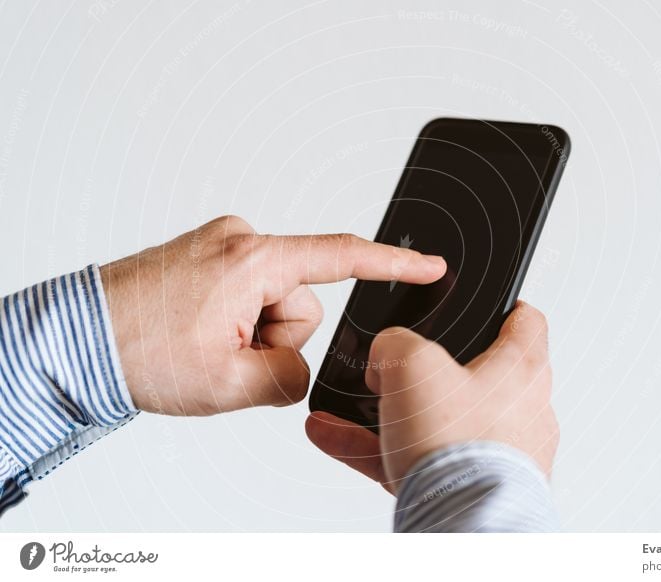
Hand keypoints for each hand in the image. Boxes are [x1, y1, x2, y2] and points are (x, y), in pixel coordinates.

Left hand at [100, 215, 446, 415]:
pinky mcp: (206, 258)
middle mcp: (239, 241)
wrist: (74, 340)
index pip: (342, 257)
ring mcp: (219, 247)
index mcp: (252, 261)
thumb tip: (295, 369)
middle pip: (299, 303)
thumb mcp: (228, 385)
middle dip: (272, 338)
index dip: (394, 263)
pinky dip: (233, 322)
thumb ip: (288, 379)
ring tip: (203, 346)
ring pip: (271, 305)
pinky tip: (198, 334)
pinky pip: (245, 295)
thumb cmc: (135, 351)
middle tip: (224, 356)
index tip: (429, 264)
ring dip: (249, 334)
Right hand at [305, 301, 558, 492]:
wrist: (462, 523)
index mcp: (521, 370)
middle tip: (398, 367)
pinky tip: (336, 437)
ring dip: (388, 413)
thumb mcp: (413, 365)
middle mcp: (519, 412)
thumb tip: (387, 355)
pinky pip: (417, 458)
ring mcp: (496, 454)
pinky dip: (378, 448)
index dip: (503, 306)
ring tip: (346, 410)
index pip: (526, 322)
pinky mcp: (470, 486)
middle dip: (424, 371)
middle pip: (470, 375)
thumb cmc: (460, 446)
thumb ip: (396, 344)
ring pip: (434, 421)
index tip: (488, 305)